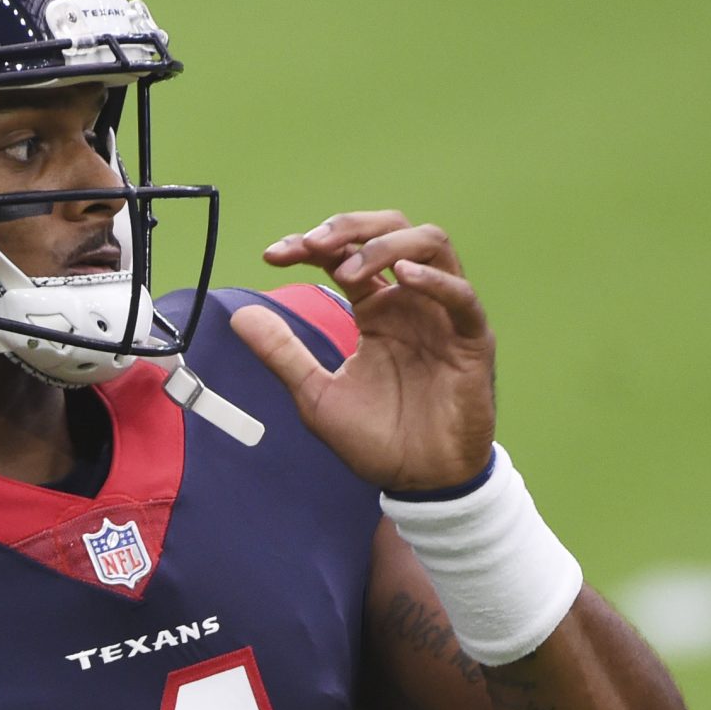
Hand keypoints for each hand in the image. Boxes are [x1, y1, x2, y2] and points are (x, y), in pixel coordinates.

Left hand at [232, 210, 495, 491]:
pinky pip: (461, 297)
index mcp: (375, 309)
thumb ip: (283, 353)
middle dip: (349, 227)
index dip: (310, 245)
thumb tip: (239, 315)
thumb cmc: (376, 440)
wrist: (417, 481)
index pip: (345, 254)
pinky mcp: (471, 340)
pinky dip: (434, 280)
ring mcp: (443, 316)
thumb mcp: (316, 395)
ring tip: (349, 270)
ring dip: (386, 245)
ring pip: (430, 245)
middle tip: (312, 245)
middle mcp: (410, 302)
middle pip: (390, 230)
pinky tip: (403, 277)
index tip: (274, 254)